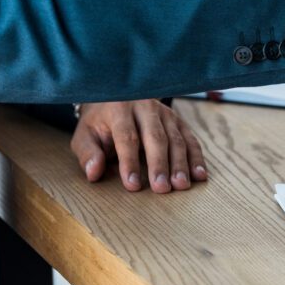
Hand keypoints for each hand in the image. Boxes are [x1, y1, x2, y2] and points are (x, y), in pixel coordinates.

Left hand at [71, 100, 207, 193]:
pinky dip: (197, 158)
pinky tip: (200, 175)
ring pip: (176, 138)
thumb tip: (94, 173)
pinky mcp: (178, 120)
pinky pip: (191, 139)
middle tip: (162, 188)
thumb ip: (88, 154)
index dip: (130, 162)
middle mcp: (145, 107)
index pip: (127, 137)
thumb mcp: (85, 135)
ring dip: (181, 164)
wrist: (116, 96)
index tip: (133, 185)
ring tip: (181, 185)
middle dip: (160, 164)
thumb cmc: (99, 123)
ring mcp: (165, 113)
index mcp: (119, 109)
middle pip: (156, 137)